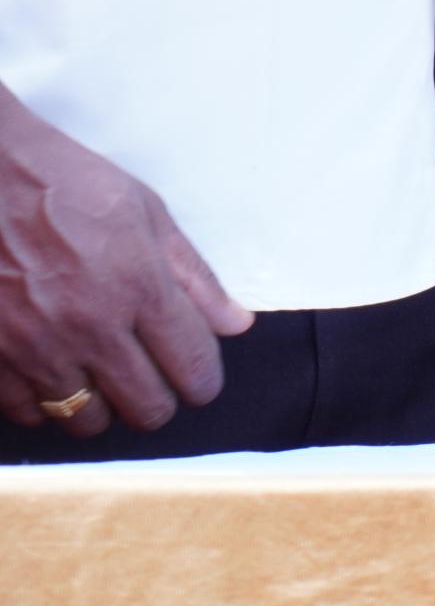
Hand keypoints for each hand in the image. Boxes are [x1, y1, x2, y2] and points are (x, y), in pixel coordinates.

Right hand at [0, 95, 248, 437]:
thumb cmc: (67, 186)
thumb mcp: (147, 214)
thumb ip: (194, 276)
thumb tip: (235, 323)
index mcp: (139, 287)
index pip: (192, 364)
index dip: (204, 381)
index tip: (201, 382)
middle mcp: (90, 327)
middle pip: (146, 407)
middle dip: (160, 400)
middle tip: (155, 381)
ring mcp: (36, 347)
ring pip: (87, 419)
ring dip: (103, 407)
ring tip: (103, 378)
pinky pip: (29, 412)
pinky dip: (45, 403)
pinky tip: (55, 373)